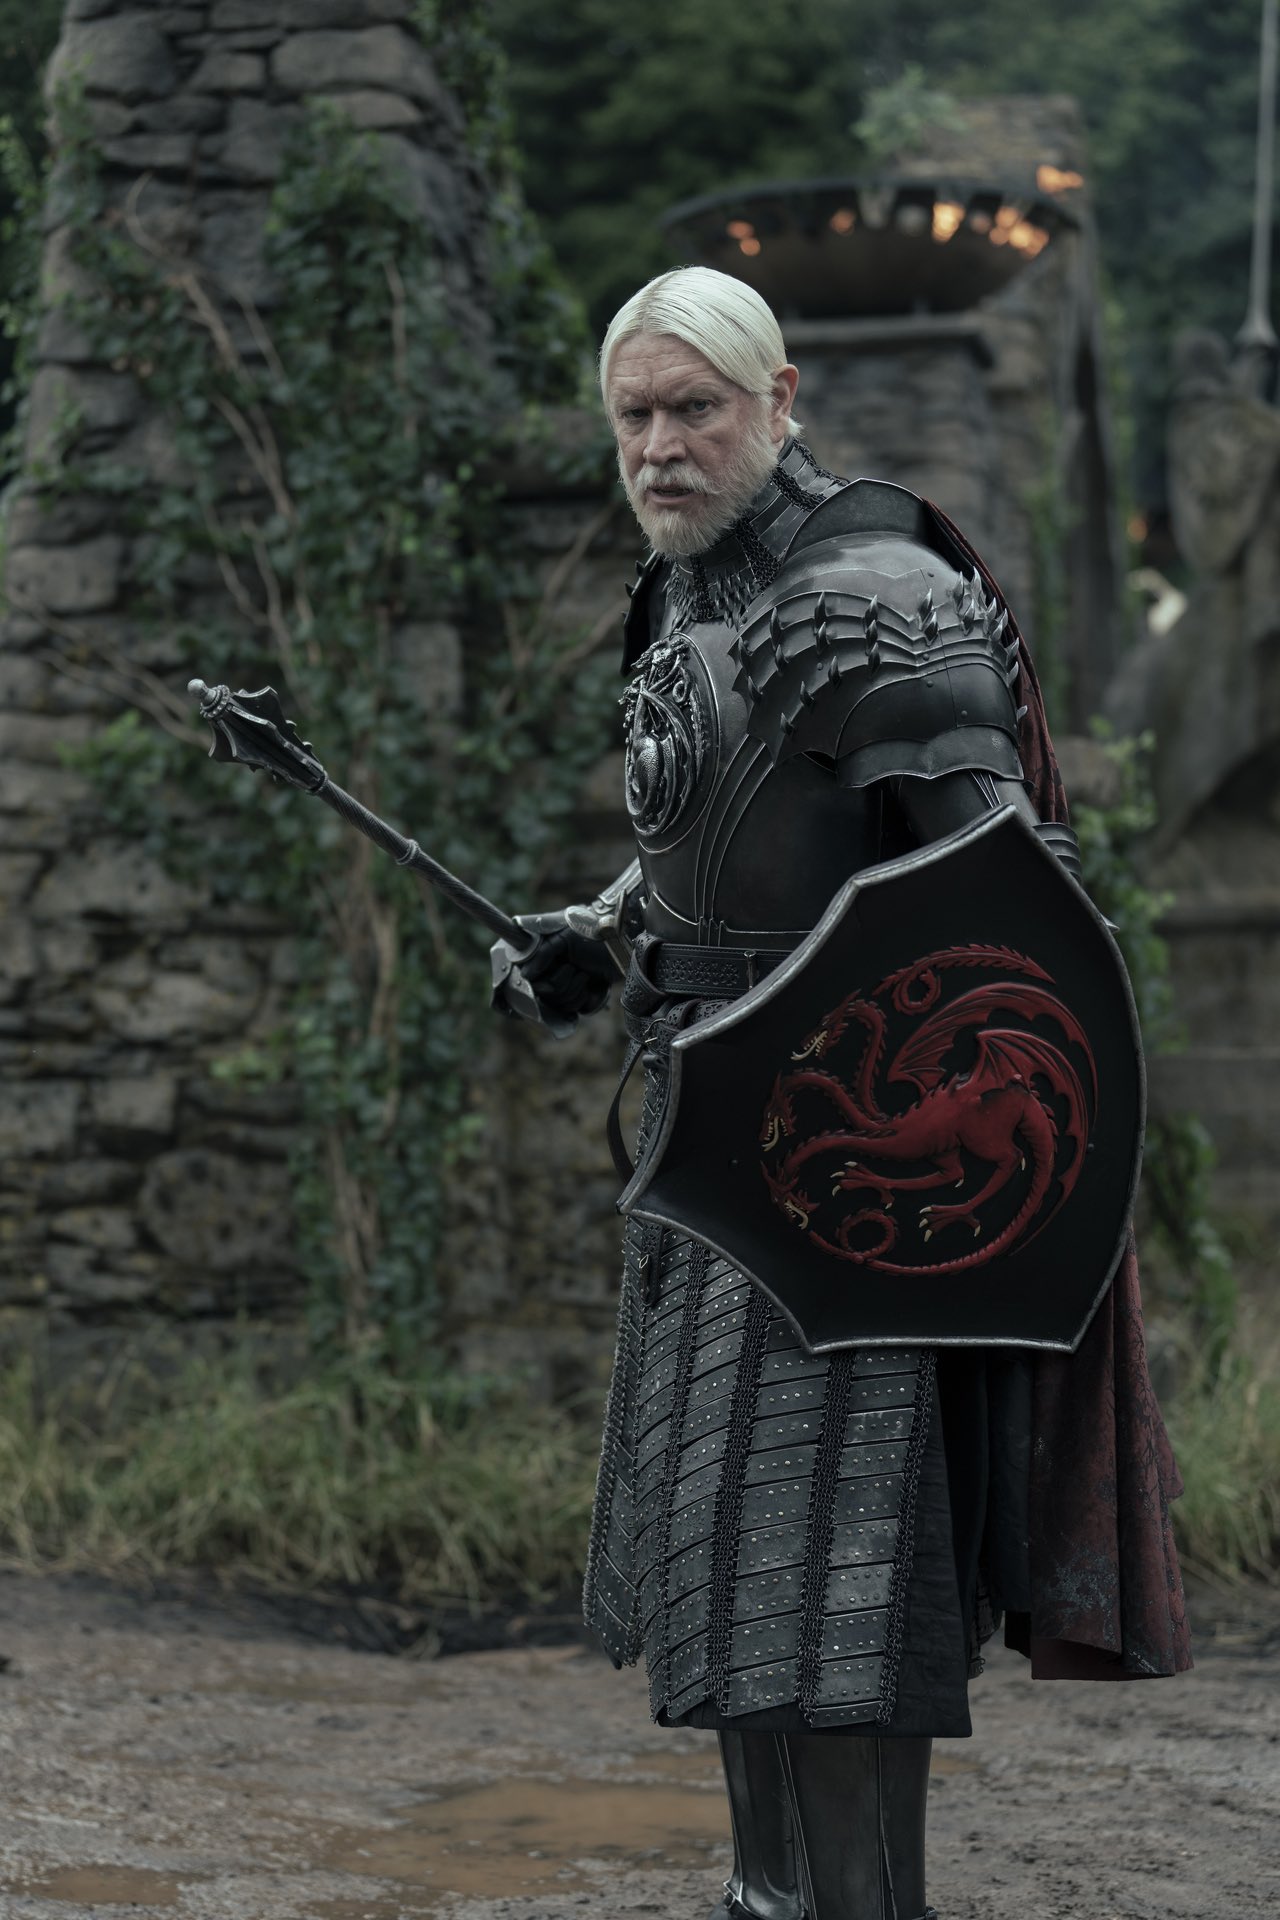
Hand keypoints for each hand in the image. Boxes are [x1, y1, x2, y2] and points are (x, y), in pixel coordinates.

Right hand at [490, 909, 616, 1031]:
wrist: (620, 946)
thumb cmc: (592, 936)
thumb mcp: (564, 939)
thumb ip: (542, 954)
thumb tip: (525, 975)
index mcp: (545, 959)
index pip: (530, 980)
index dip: (540, 980)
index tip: (553, 970)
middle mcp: (552, 974)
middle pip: (546, 994)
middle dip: (562, 982)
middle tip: (574, 967)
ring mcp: (567, 988)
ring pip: (559, 1003)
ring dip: (575, 989)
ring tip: (585, 975)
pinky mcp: (581, 998)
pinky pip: (574, 1009)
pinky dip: (584, 998)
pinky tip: (590, 986)